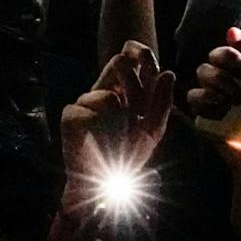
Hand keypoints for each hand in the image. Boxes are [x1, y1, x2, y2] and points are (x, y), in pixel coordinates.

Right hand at [61, 41, 175, 220]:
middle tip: (138, 116)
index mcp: (120, 91)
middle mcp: (101, 91)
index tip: (146, 58)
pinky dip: (103, 132)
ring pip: (109, 98)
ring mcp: (85, 102)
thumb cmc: (128, 156)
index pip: (129, 60)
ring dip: (120, 123)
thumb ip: (162, 102)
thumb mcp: (153, 129)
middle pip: (119, 65)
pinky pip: (93, 115)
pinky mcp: (71, 115)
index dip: (141, 55)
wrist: (105, 185)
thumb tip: (169, 73)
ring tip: (117, 142)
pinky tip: (102, 145)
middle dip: (135, 88)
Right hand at [187, 27, 240, 121]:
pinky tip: (221, 111)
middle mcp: (232, 81)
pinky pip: (193, 97)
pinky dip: (205, 100)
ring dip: (218, 79)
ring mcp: (216, 96)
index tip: (237, 35)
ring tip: (237, 99)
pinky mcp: (204, 113)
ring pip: (203, 71)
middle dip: (228, 56)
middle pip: (217, 54)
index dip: (236, 37)